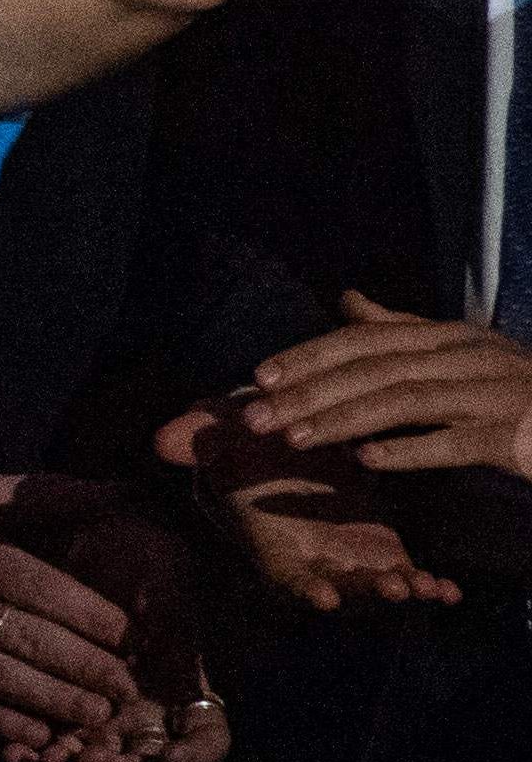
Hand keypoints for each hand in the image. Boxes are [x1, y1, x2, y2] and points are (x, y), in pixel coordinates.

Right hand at [0, 474, 157, 761]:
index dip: (87, 613)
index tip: (130, 635)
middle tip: (127, 687)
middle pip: (25, 637)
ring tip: (98, 715)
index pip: (37, 585)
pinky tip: (43, 736)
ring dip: (54, 701)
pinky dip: (5, 724)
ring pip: (0, 677)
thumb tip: (125, 492)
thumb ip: (47, 496)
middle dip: (83, 666)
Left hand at [32, 490, 233, 761]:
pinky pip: (49, 744)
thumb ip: (181, 624)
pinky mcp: (57, 702)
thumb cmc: (136, 551)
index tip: (172, 757)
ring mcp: (104, 708)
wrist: (81, 531)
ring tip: (47, 757)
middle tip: (89, 759)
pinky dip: (36, 753)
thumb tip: (195, 675)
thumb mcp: (164, 579)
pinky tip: (17, 750)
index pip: (208, 738)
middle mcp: (148, 707)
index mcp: (184, 685)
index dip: (197, 755)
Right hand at [155, 382, 462, 613]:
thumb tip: (161, 440)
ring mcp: (346, 560)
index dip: (301, 585)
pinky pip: (406, 575)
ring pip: (373, 587)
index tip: (323, 597)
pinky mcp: (380, 551)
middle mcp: (308, 559)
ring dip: (401, 590)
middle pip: (337, 588)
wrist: (287, 444)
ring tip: (425, 586)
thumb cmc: (249, 441)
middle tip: (394, 588)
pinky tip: (449, 590)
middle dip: (365, 594)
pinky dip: (428, 586)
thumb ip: (201, 439)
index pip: (281, 572)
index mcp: (270, 540)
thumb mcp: (224, 434)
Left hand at [243, 289, 531, 477]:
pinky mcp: (514, 436)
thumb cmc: (516, 391)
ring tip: (295, 438)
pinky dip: (411, 450)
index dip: (312, 355)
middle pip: (377, 368)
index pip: (368, 339)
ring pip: (407, 401)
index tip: (260, 377)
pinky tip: (368, 460)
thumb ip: (401, 331)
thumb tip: (346, 301)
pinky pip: (456, 443)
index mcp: (450, 337)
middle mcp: (468, 356)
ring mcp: (493, 394)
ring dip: (345, 419)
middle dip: (311, 391)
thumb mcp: (459, 353)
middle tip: (256, 415)